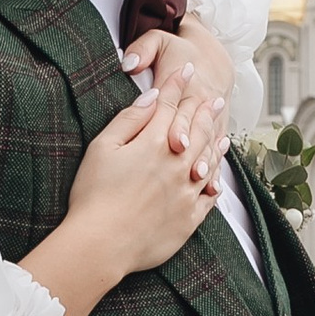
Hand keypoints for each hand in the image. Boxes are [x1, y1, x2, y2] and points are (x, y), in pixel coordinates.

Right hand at [29, 89, 221, 315]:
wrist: (102, 245)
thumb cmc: (93, 195)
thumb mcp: (102, 148)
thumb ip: (130, 120)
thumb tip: (153, 98)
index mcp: (154, 143)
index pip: (170, 106)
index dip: (178, 85)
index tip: (187, 70)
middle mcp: (177, 164)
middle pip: (196, 130)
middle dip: (205, 110)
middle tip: (214, 97)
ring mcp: (187, 192)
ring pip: (208, 160)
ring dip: (215, 143)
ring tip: (221, 132)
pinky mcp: (190, 218)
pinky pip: (210, 195)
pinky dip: (215, 181)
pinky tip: (216, 175)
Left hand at [123, 14, 235, 175]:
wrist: (211, 56)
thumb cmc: (180, 51)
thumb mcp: (160, 42)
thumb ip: (143, 51)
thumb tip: (129, 64)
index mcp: (185, 86)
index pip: (178, 107)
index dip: (177, 126)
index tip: (174, 143)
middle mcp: (199, 105)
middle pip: (195, 130)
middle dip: (192, 151)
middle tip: (188, 170)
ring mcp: (210, 122)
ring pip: (209, 144)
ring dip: (206, 161)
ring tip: (200, 177)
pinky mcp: (214, 134)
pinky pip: (216, 153)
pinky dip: (215, 170)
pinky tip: (210, 186)